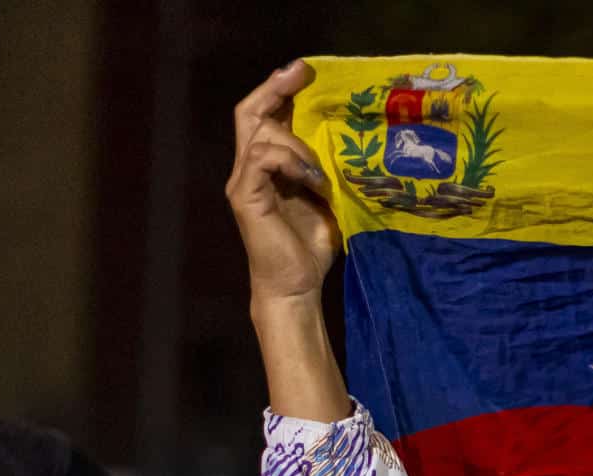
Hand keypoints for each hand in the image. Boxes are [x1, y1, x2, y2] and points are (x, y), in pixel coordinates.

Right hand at [227, 60, 340, 305]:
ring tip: (320, 171)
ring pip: (259, 133)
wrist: (296, 286)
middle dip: (275, 88)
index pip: (266, 117)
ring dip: (296, 143)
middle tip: (301, 72)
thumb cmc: (310, 248)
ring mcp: (243, 181)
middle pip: (250, 112)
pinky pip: (261, 158)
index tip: (306, 72)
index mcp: (268, 166)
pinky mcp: (245, 196)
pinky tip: (313, 180)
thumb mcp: (326, 199)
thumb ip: (324, 170)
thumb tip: (349, 144)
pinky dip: (289, 161)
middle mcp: (249, 168)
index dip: (280, 91)